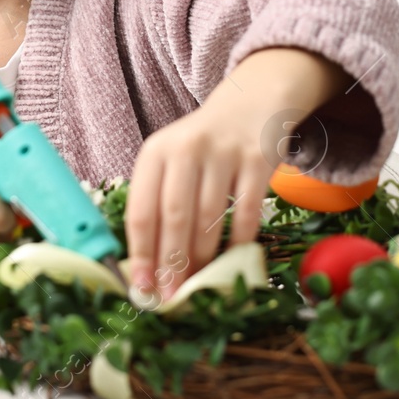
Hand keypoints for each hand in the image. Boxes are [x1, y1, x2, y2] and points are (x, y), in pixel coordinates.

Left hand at [122, 99, 273, 305]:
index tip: (142, 286)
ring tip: (199, 283)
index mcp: (156, 152)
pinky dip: (239, 240)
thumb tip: (150, 265)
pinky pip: (246, 211)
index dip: (141, 253)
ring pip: (209, 217)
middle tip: (172, 295)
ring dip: (203, 258)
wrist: (252, 103)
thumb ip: (158, 202)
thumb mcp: (172, 160)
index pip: (141, 210)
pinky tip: (233, 259)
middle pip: (174, 217)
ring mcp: (224, 152)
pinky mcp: (257, 159)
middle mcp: (186, 149)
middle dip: (172, 263)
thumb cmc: (203, 145)